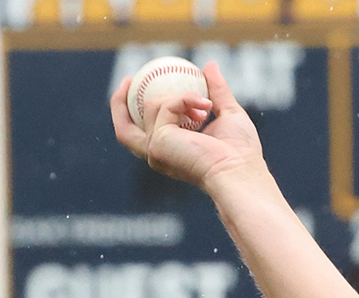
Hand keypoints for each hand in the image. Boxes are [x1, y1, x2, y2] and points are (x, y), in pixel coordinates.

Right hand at [109, 61, 264, 190]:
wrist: (239, 170)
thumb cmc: (240, 152)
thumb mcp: (227, 113)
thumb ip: (216, 90)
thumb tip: (209, 65)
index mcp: (170, 151)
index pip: (140, 133)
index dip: (132, 111)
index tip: (139, 85)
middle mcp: (157, 154)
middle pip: (124, 129)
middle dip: (118, 102)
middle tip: (130, 77)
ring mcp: (155, 150)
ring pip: (151, 105)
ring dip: (180, 96)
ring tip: (206, 106)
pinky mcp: (158, 142)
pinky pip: (165, 105)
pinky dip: (184, 99)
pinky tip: (205, 107)